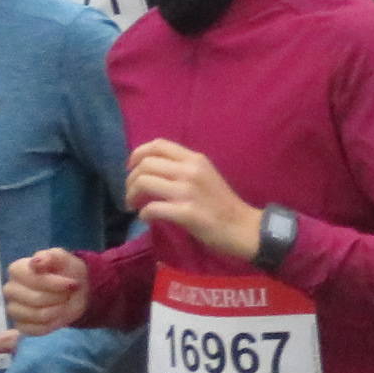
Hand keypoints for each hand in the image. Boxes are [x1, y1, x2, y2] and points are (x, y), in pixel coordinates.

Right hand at [5, 247, 90, 333]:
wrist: (75, 290)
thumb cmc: (66, 271)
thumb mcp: (63, 258)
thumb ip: (50, 257)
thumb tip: (36, 262)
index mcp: (17, 270)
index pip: (33, 280)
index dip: (55, 283)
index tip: (72, 283)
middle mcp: (11, 290)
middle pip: (36, 299)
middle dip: (59, 297)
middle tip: (68, 293)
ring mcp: (13, 309)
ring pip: (38, 315)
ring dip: (58, 309)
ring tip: (64, 302)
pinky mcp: (21, 326)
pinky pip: (38, 330)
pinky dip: (54, 323)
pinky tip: (58, 315)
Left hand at [124, 140, 262, 263]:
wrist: (243, 227)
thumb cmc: (221, 203)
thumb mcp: (205, 176)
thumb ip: (182, 169)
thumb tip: (150, 170)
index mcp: (195, 159)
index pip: (158, 144)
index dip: (138, 154)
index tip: (132, 169)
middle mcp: (190, 171)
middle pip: (145, 164)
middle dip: (130, 179)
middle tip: (131, 194)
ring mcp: (188, 192)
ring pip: (144, 182)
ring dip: (131, 195)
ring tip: (134, 205)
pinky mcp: (186, 213)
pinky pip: (151, 208)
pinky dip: (143, 214)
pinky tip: (147, 218)